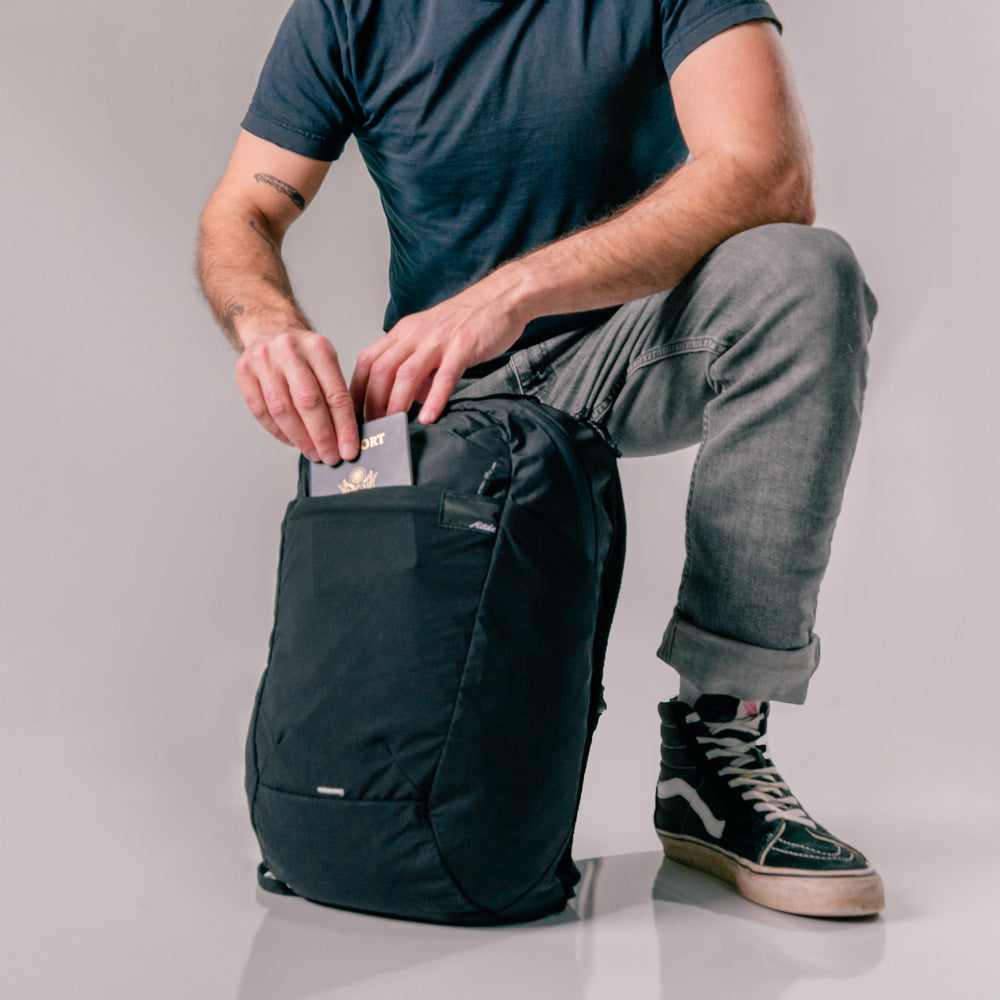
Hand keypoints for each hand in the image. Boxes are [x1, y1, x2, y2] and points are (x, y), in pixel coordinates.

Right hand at [235, 328, 359, 462]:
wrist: (269, 327)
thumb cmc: (303, 352)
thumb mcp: (327, 361)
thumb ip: (336, 393)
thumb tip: (346, 438)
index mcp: (318, 348)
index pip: (335, 394)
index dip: (344, 427)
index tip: (349, 450)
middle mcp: (289, 350)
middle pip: (308, 402)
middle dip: (321, 436)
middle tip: (330, 457)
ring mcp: (263, 360)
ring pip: (282, 410)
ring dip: (299, 438)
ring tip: (312, 453)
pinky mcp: (244, 372)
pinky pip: (261, 412)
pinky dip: (278, 432)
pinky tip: (292, 441)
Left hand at [350, 277, 527, 423]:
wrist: (501, 299)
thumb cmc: (467, 322)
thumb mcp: (431, 341)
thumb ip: (418, 369)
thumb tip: (409, 399)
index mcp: (403, 332)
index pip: (367, 361)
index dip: (357, 390)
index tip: (354, 415)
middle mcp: (415, 334)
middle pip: (381, 370)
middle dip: (372, 403)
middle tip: (372, 428)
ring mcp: (438, 340)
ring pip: (406, 374)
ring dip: (396, 403)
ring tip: (393, 426)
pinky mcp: (463, 347)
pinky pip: (444, 376)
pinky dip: (434, 399)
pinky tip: (429, 417)